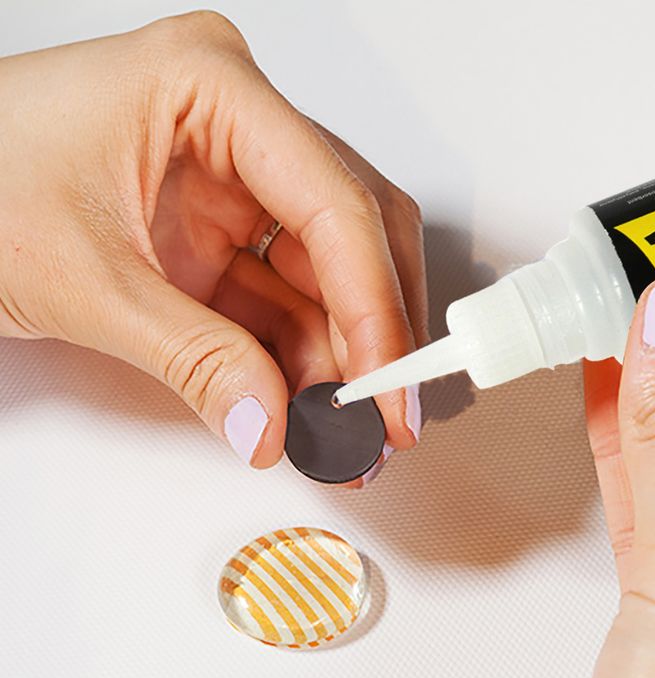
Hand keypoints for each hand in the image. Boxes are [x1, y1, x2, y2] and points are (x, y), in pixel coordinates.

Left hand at [0, 12, 426, 472]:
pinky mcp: (216, 233)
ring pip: (326, 273)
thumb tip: (269, 424)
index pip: (333, 203)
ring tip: (345, 431)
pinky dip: (300, 355)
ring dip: (341, 355)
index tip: (388, 387)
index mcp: (210, 88)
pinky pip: (281, 296)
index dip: (374, 306)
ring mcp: (230, 182)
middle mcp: (237, 127)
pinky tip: (308, 405)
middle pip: (350, 233)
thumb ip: (192, 357)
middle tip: (386, 414)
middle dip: (372, 334)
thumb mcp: (84, 278)